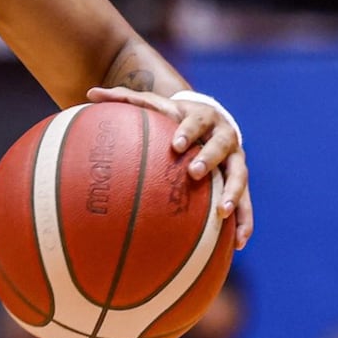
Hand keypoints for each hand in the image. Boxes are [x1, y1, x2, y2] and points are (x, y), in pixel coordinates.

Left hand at [86, 87, 253, 246]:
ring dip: (234, 193)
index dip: (187, 132)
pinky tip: (237, 244)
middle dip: (209, 158)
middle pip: (221, 146)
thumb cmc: (174, 116)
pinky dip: (244, 222)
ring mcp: (236, 159)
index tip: (174, 145)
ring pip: (240, 175)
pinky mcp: (240, 180)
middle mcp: (224, 136)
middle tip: (195, 173)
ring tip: (223, 212)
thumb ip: (126, 99)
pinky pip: (247, 203)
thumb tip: (90, 93)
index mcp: (202, 117)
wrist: (210, 120)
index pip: (195, 122)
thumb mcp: (156, 105)